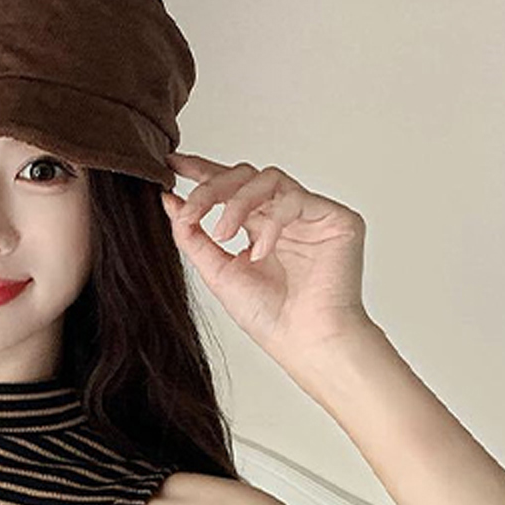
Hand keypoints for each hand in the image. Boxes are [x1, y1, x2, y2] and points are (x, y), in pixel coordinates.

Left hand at [161, 151, 374, 366]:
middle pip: (244, 176)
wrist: (305, 340)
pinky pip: (294, 198)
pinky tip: (261, 253)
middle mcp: (283, 216)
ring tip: (222, 235)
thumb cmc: (268, 316)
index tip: (172, 164)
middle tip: (191, 211)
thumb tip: (168, 200)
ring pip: (267, 179)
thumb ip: (193, 235)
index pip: (228, 188)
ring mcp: (309, 215)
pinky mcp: (335, 217)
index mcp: (256, 228)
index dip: (201, 171)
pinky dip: (271, 223)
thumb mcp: (217, 272)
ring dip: (236, 203)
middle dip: (211, 189)